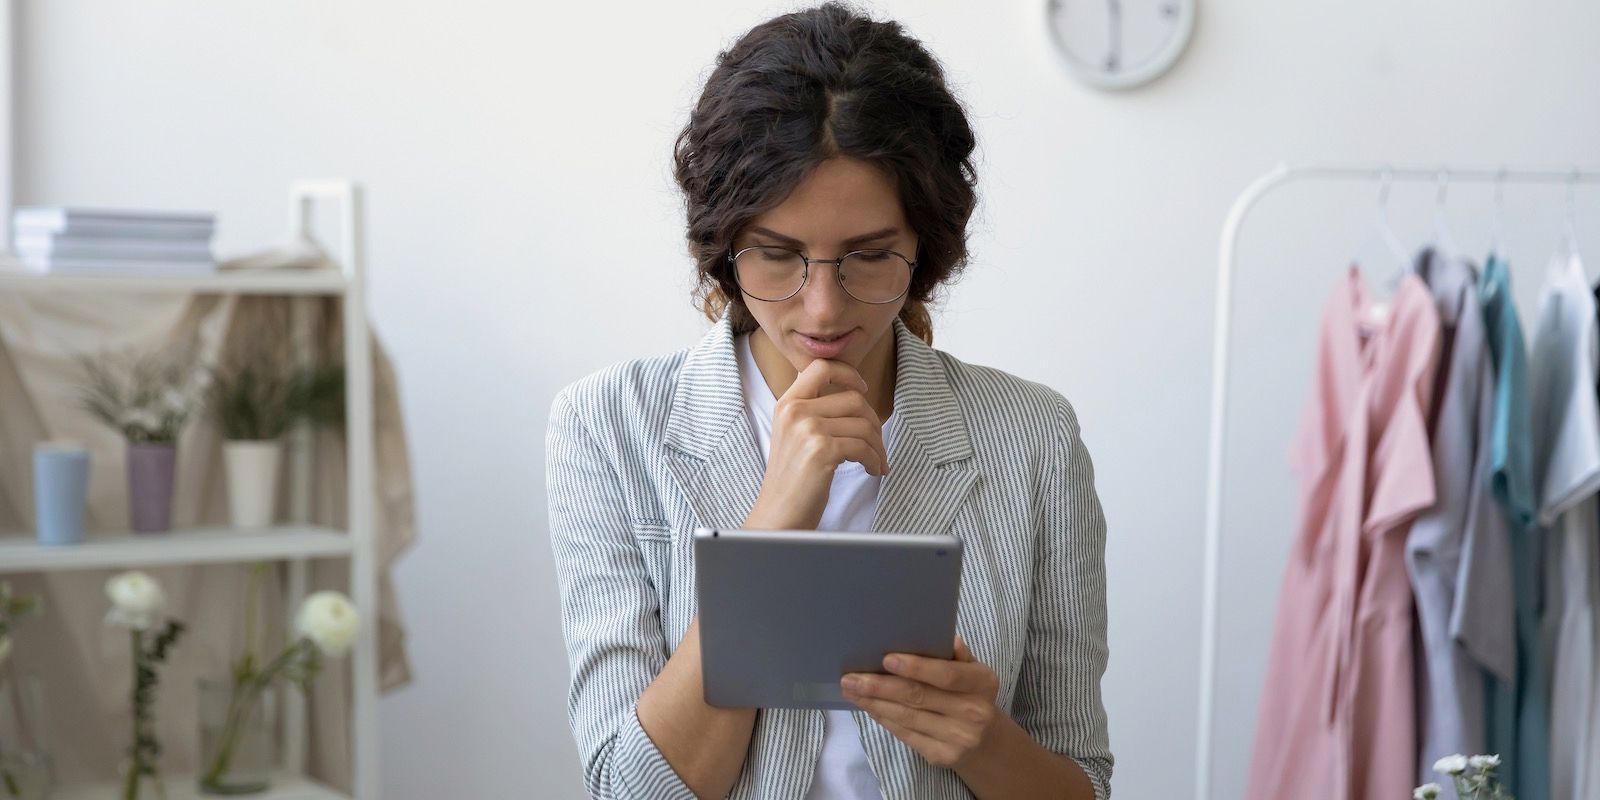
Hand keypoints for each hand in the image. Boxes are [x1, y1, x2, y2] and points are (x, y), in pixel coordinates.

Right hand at [745, 358, 888, 530]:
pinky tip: (873, 470)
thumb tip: (852, 394)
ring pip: (863, 423)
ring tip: (876, 461)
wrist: (778, 514)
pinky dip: (875, 460)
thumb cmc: (792, 479)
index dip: (848, 374)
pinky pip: (864, 447)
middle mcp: (795, 411)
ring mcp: (807, 429)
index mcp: (787, 403)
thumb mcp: (792, 434)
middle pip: (853, 398)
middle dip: (874, 422)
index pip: (821, 367)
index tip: (862, 389)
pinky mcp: (821, 450)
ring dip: (878, 445)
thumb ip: (812, 410)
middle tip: (876, 442)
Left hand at [839, 636, 999, 769]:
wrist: (985, 741)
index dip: (916, 667)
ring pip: (906, 717)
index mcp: (982, 683)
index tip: (886, 659)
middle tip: (850, 677)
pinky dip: (883, 718)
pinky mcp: (942, 755)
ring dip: (874, 702)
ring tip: (851, 690)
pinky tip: (868, 706)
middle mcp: (974, 712)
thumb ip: (957, 656)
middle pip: (918, 696)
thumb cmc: (969, 695)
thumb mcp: (971, 671)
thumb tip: (947, 638)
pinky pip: (906, 734)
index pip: (946, 674)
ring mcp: (958, 737)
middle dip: (880, 686)